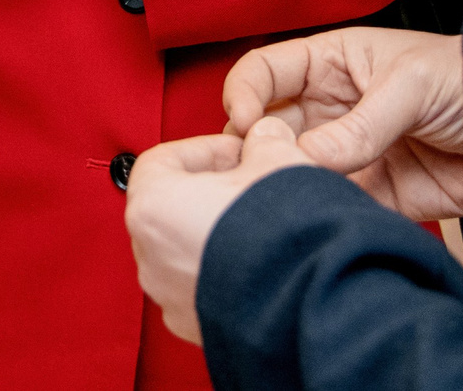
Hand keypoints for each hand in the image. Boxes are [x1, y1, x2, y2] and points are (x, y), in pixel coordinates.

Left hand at [125, 122, 314, 342]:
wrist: (312, 302)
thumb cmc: (282, 232)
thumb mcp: (277, 161)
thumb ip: (264, 141)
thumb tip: (265, 137)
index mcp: (153, 209)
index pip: (160, 161)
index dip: (203, 148)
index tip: (237, 150)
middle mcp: (150, 257)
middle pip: (170, 206)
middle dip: (210, 188)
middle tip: (252, 182)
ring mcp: (170, 296)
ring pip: (185, 248)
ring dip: (218, 230)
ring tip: (264, 222)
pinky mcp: (195, 326)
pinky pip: (203, 284)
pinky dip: (225, 268)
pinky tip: (264, 260)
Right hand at [223, 29, 462, 222]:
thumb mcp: (411, 86)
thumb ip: (359, 124)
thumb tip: (305, 158)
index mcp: (331, 64)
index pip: (265, 72)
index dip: (244, 94)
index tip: (243, 123)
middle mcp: (331, 109)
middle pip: (269, 128)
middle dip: (255, 149)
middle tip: (258, 169)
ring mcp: (350, 153)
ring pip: (294, 171)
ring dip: (285, 184)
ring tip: (290, 196)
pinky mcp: (374, 194)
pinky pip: (332, 205)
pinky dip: (321, 213)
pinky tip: (321, 214)